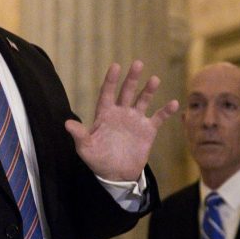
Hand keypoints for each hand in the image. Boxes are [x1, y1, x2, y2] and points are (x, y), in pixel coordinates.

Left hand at [64, 60, 178, 181]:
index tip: (115, 66)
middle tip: (138, 63)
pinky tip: (173, 103)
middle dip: (132, 78)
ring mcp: (135, 120)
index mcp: (105, 114)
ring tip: (154, 79)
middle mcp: (121, 113)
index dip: (111, 80)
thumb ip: (79, 135)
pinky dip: (166, 111)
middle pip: (126, 91)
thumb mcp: (86, 148)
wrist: (117, 174)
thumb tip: (66, 123)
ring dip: (148, 90)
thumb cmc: (98, 159)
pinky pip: (158, 118)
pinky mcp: (148, 130)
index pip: (107, 93)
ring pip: (142, 100)